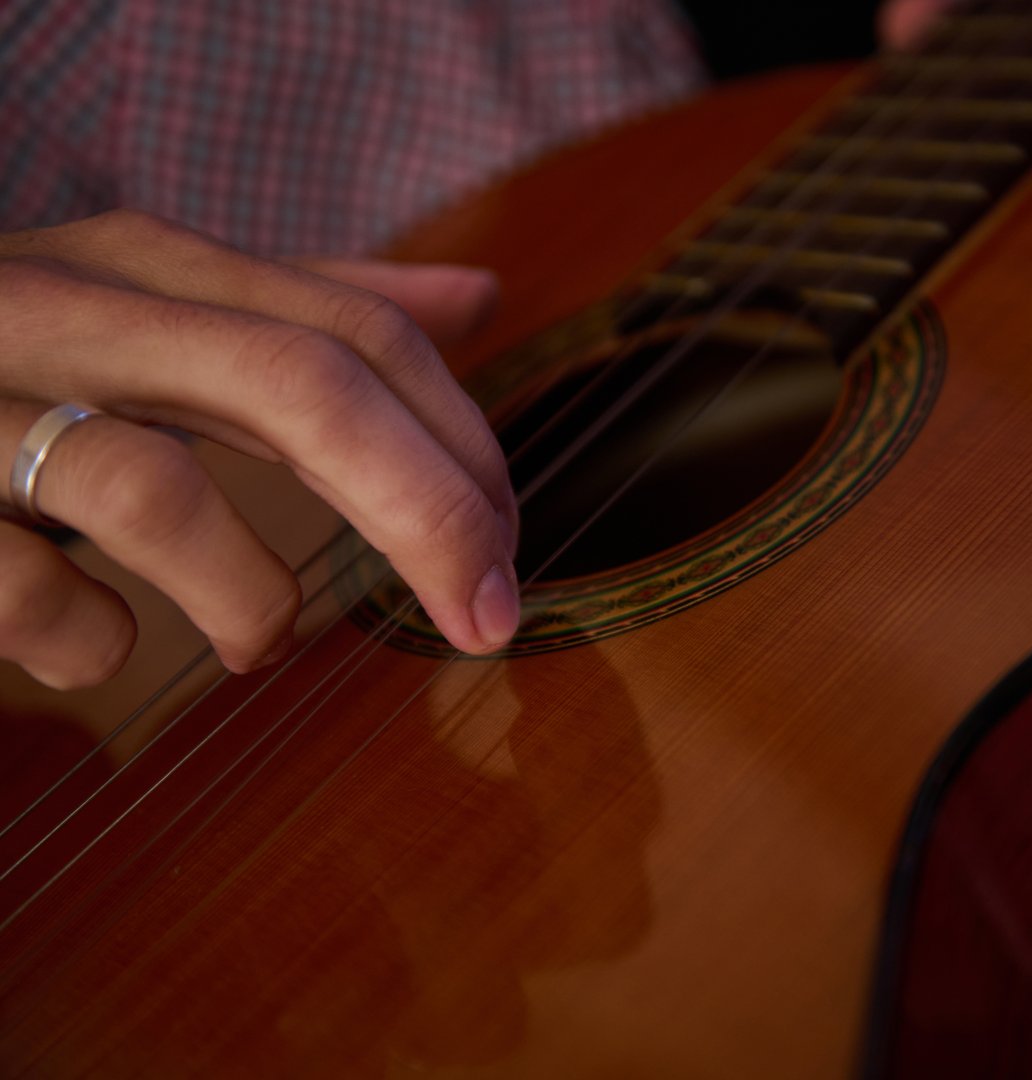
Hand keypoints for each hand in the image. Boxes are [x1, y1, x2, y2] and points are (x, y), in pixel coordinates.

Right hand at [0, 210, 519, 689]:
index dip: (466, 449)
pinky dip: (84, 640)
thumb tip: (478, 296)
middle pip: (302, 388)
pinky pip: (21, 589)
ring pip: (153, 488)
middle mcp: (72, 311)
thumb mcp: (163, 306)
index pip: (363, 336)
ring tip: (258, 642)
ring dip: (247, 596)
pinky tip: (93, 646)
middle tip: (485, 621)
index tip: (513, 553)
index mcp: (153, 267)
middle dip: (426, 514)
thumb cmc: (17, 358)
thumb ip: (313, 309)